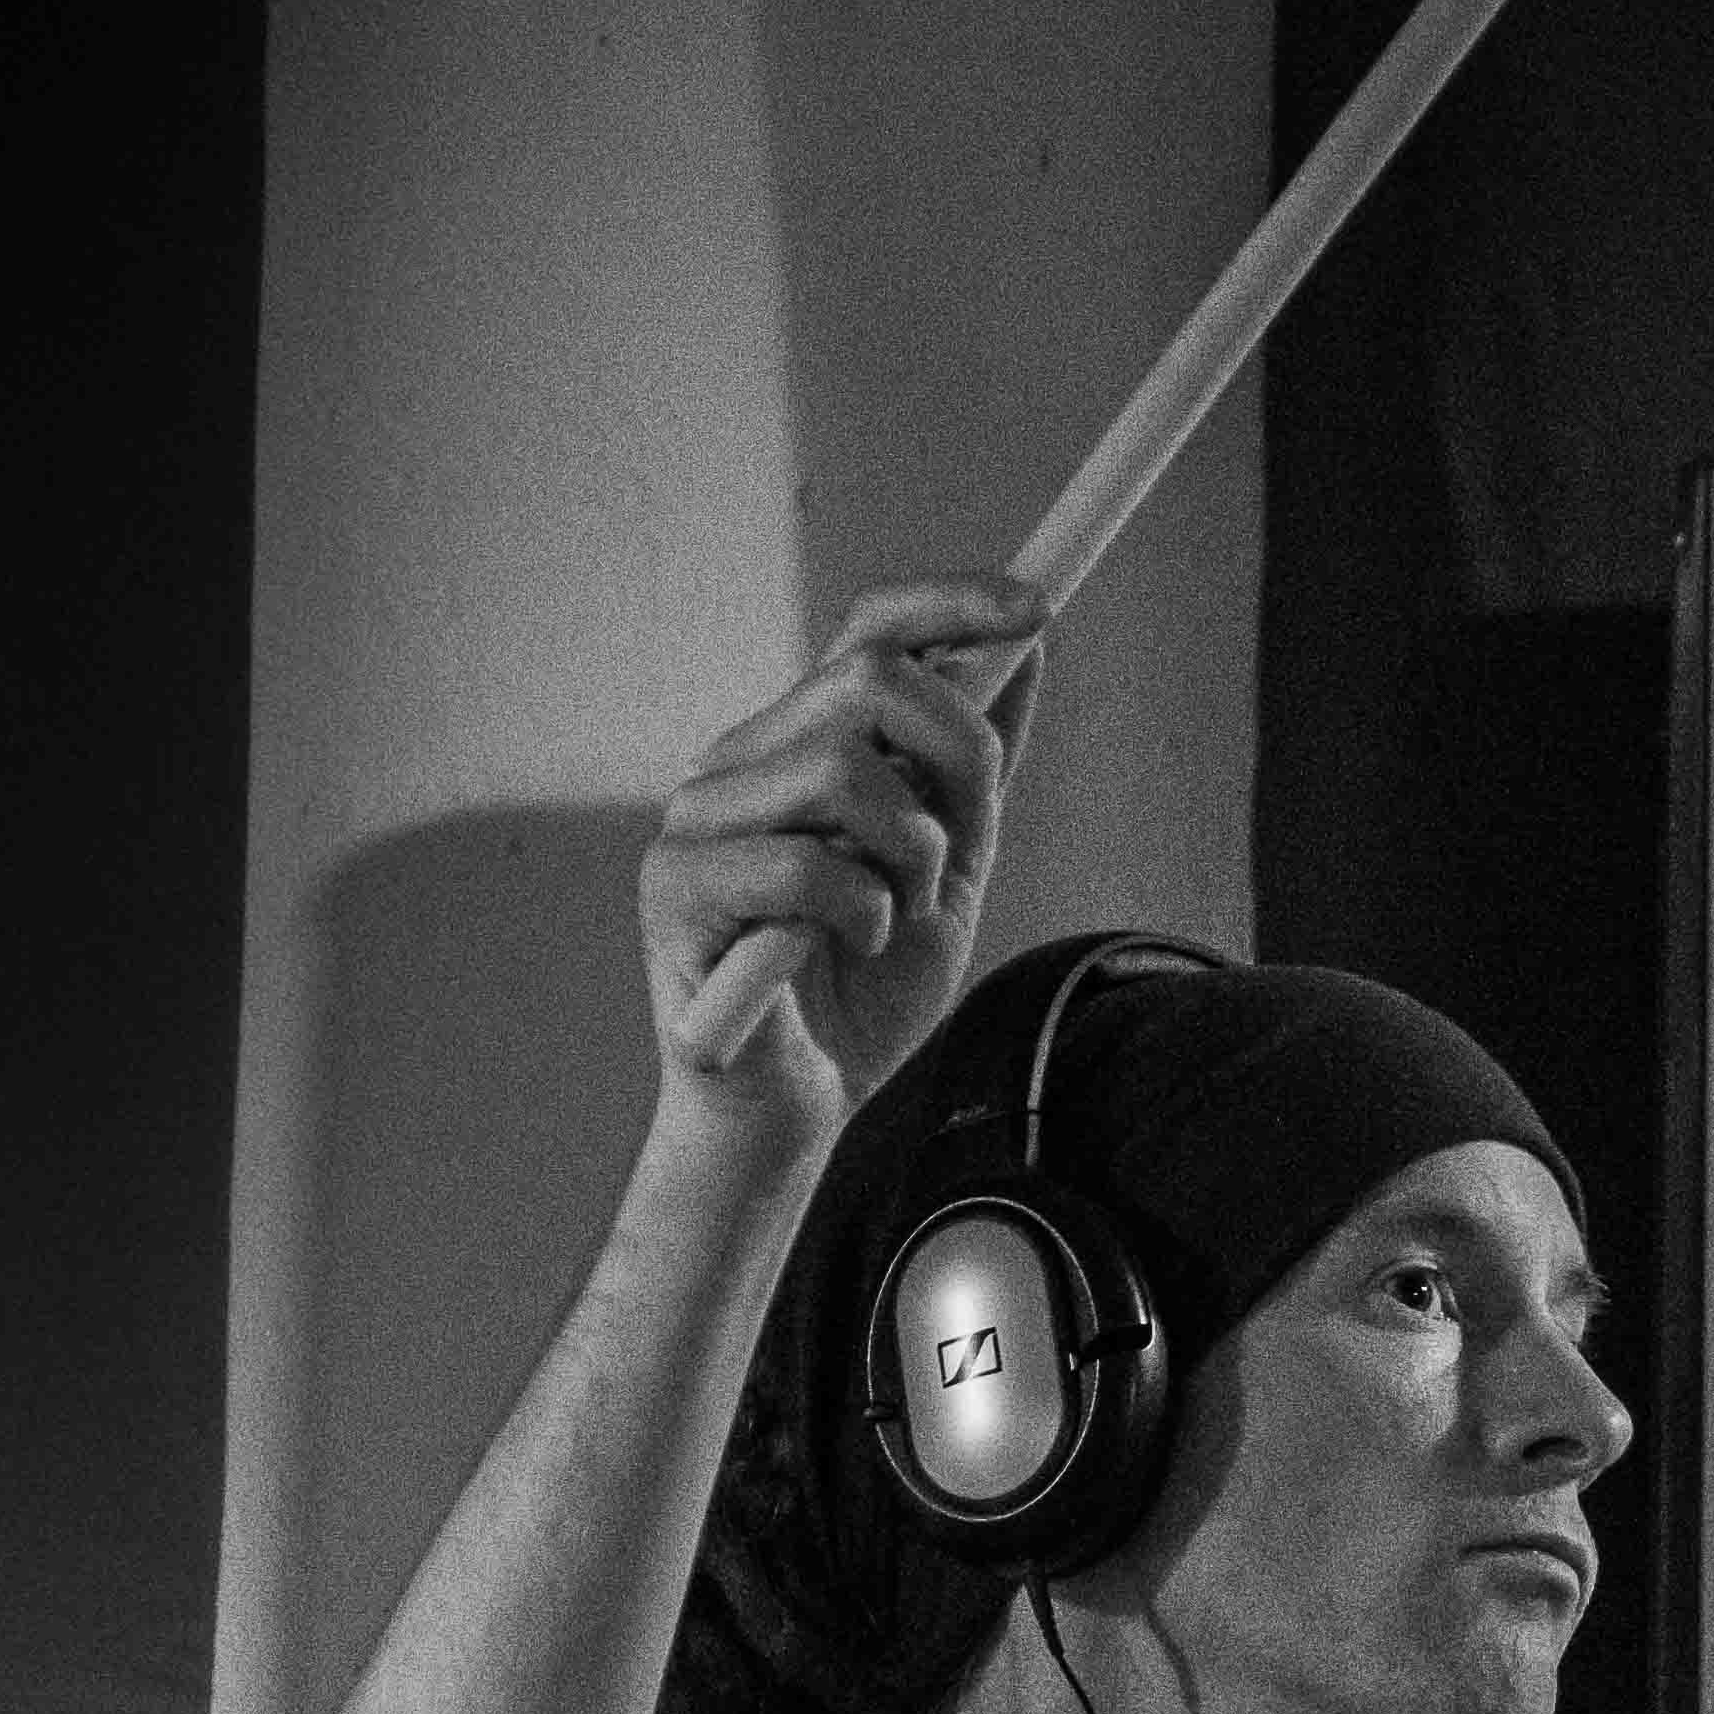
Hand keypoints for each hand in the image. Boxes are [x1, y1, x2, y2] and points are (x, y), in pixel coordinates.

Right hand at [643, 571, 1046, 1141]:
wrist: (799, 1109)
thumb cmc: (861, 993)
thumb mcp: (950, 870)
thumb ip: (975, 772)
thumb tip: (1025, 654)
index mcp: (798, 746)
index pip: (868, 631)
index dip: (953, 604)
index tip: (1039, 609)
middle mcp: (740, 764)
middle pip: (866, 680)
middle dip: (951, 755)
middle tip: (948, 854)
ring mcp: (698, 819)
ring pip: (841, 767)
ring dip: (908, 853)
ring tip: (893, 915)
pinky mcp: (673, 886)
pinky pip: (802, 863)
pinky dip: (859, 910)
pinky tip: (847, 946)